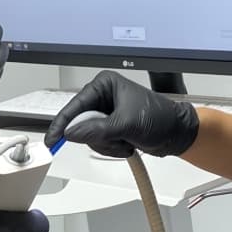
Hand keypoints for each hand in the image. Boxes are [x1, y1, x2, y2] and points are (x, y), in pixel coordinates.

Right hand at [44, 70, 198, 157]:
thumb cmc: (160, 118)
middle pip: (80, 123)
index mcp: (105, 84)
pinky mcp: (110, 126)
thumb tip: (71, 133)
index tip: (53, 139)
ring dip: (107, 144)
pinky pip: (98, 142)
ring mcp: (106, 113)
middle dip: (98, 137)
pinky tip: (127, 143)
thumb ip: (97, 129)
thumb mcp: (126, 124)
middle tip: (115, 139)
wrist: (177, 134)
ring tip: (125, 140)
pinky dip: (111, 147)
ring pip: (88, 136)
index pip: (75, 105)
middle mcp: (103, 96)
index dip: (63, 123)